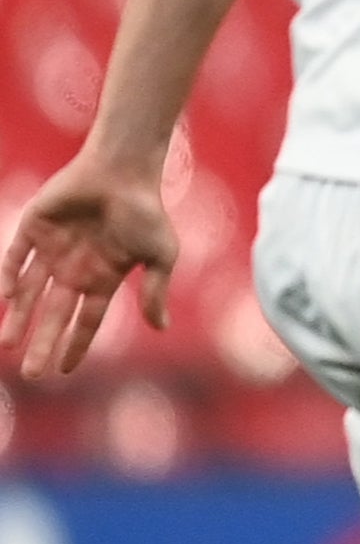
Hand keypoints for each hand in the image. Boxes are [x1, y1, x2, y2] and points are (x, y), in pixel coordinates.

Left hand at [3, 154, 177, 379]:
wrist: (124, 170)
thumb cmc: (146, 211)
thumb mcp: (160, 256)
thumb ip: (156, 292)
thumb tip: (161, 329)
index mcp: (103, 276)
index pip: (86, 318)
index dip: (75, 344)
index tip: (63, 371)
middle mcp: (74, 268)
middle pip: (53, 313)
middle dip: (42, 342)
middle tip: (31, 373)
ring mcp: (51, 249)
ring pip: (28, 292)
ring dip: (18, 317)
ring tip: (7, 344)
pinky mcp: (32, 228)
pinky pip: (15, 258)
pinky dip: (8, 277)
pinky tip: (7, 297)